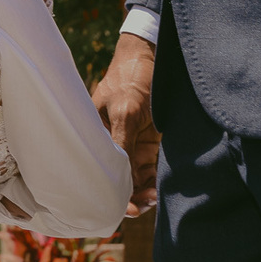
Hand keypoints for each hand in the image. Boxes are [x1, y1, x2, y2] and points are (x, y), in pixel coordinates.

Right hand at [92, 32, 160, 216]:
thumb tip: (119, 179)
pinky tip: (163, 186)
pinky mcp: (151, 140)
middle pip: (119, 180)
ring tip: (158, 195)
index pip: (100, 172)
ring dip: (147, 190)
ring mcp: (133, 142)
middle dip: (132, 196)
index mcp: (97, 134)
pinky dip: (157, 179)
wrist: (155, 52)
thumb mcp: (124, 108)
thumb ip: (121, 141)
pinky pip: (152, 168)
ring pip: (137, 178)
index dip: (113, 193)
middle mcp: (113, 142)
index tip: (130, 208)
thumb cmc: (132, 75)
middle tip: (149, 202)